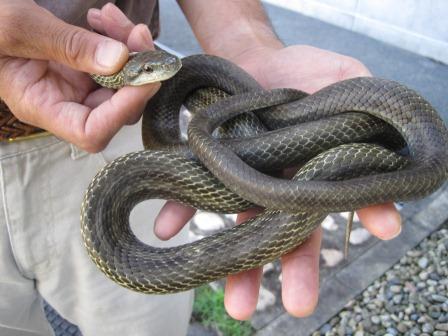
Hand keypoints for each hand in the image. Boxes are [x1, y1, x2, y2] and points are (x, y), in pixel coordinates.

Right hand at [0, 1, 157, 151]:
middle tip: (136, 34)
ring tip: (115, 18)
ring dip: (129, 49)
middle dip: (135, 71)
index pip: (91, 131)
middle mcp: (64, 102)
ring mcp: (75, 85)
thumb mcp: (20, 28)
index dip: (122, 112)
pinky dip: (116, 39)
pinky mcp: (81, 67)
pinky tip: (104, 18)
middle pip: (117, 107)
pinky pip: (111, 61)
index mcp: (41, 106)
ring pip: (121, 82)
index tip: (143, 79)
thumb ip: (69, 46)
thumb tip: (118, 61)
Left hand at [155, 45, 401, 319]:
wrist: (253, 54)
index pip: (317, 218)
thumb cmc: (305, 70)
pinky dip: (180, 210)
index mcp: (310, 173)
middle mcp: (277, 184)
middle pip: (283, 233)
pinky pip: (191, 190)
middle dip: (288, 270)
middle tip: (296, 306)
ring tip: (235, 303)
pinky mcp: (210, 162)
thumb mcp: (346, 81)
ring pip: (239, 223)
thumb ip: (367, 116)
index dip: (325, 246)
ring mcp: (243, 176)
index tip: (331, 277)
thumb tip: (390, 163)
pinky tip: (169, 228)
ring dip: (233, 262)